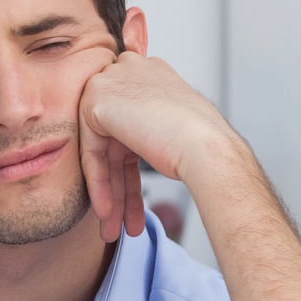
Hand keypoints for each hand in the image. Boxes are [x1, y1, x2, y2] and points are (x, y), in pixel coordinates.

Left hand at [78, 51, 243, 242]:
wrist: (209, 149)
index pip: (129, 124)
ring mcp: (110, 83)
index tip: (132, 200)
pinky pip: (92, 152)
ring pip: (103, 151)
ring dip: (110, 194)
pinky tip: (107, 213)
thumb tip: (130, 143)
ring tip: (114, 229)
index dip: (129, 167)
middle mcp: (128, 72)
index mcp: (150, 73)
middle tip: (120, 220)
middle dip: (118, 186)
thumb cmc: (206, 144)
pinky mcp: (96, 101)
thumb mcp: (174, 126)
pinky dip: (99, 184)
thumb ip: (148, 125)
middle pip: (115, 140)